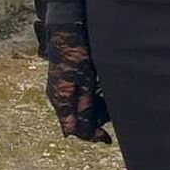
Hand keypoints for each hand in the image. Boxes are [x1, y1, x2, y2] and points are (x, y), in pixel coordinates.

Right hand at [43, 21, 112, 143]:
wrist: (67, 30)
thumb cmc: (76, 54)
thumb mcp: (85, 84)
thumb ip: (84, 108)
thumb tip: (81, 132)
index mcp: (60, 100)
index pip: (74, 129)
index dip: (92, 136)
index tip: (108, 139)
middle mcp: (58, 97)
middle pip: (76, 120)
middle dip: (95, 121)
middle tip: (111, 114)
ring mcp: (60, 89)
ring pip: (78, 109)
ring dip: (94, 109)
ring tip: (109, 99)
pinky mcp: (64, 82)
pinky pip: (78, 98)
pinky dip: (91, 99)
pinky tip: (101, 90)